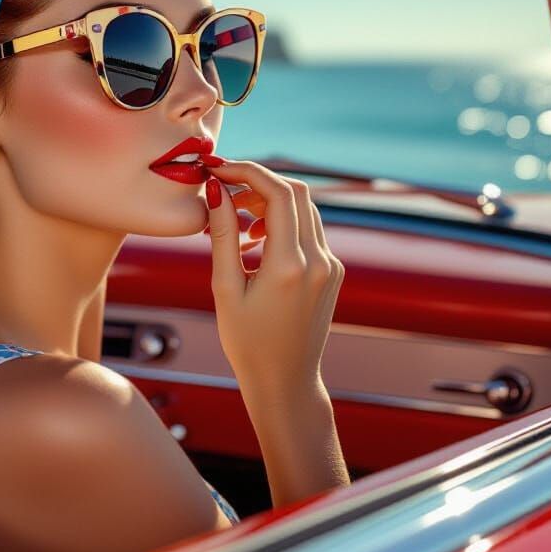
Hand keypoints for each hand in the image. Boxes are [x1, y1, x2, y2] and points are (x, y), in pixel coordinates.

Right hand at [202, 156, 344, 395]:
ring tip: (236, 219)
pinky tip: (255, 240)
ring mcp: (331, 266)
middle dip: (258, 182)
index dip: (247, 171)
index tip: (219, 171)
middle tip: (225, 190)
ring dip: (270, 202)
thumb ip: (223, 235)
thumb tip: (217, 190)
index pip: (278, 192)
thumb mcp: (225, 288)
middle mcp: (318, 261)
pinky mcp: (333, 272)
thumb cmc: (248, 342)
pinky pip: (309, 230)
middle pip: (295, 192)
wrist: (285, 381)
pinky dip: (282, 222)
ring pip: (304, 209)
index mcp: (290, 266)